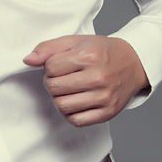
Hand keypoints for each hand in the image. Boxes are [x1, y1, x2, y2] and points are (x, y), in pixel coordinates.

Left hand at [22, 34, 149, 126]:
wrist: (134, 63)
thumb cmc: (102, 51)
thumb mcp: (76, 41)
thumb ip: (49, 48)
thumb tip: (28, 60)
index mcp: (89, 56)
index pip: (51, 67)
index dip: (49, 66)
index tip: (59, 64)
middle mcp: (98, 77)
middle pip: (54, 88)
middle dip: (51, 82)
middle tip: (60, 78)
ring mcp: (104, 97)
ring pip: (63, 106)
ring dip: (59, 98)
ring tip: (67, 89)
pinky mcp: (108, 113)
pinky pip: (76, 121)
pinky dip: (70, 113)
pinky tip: (75, 101)